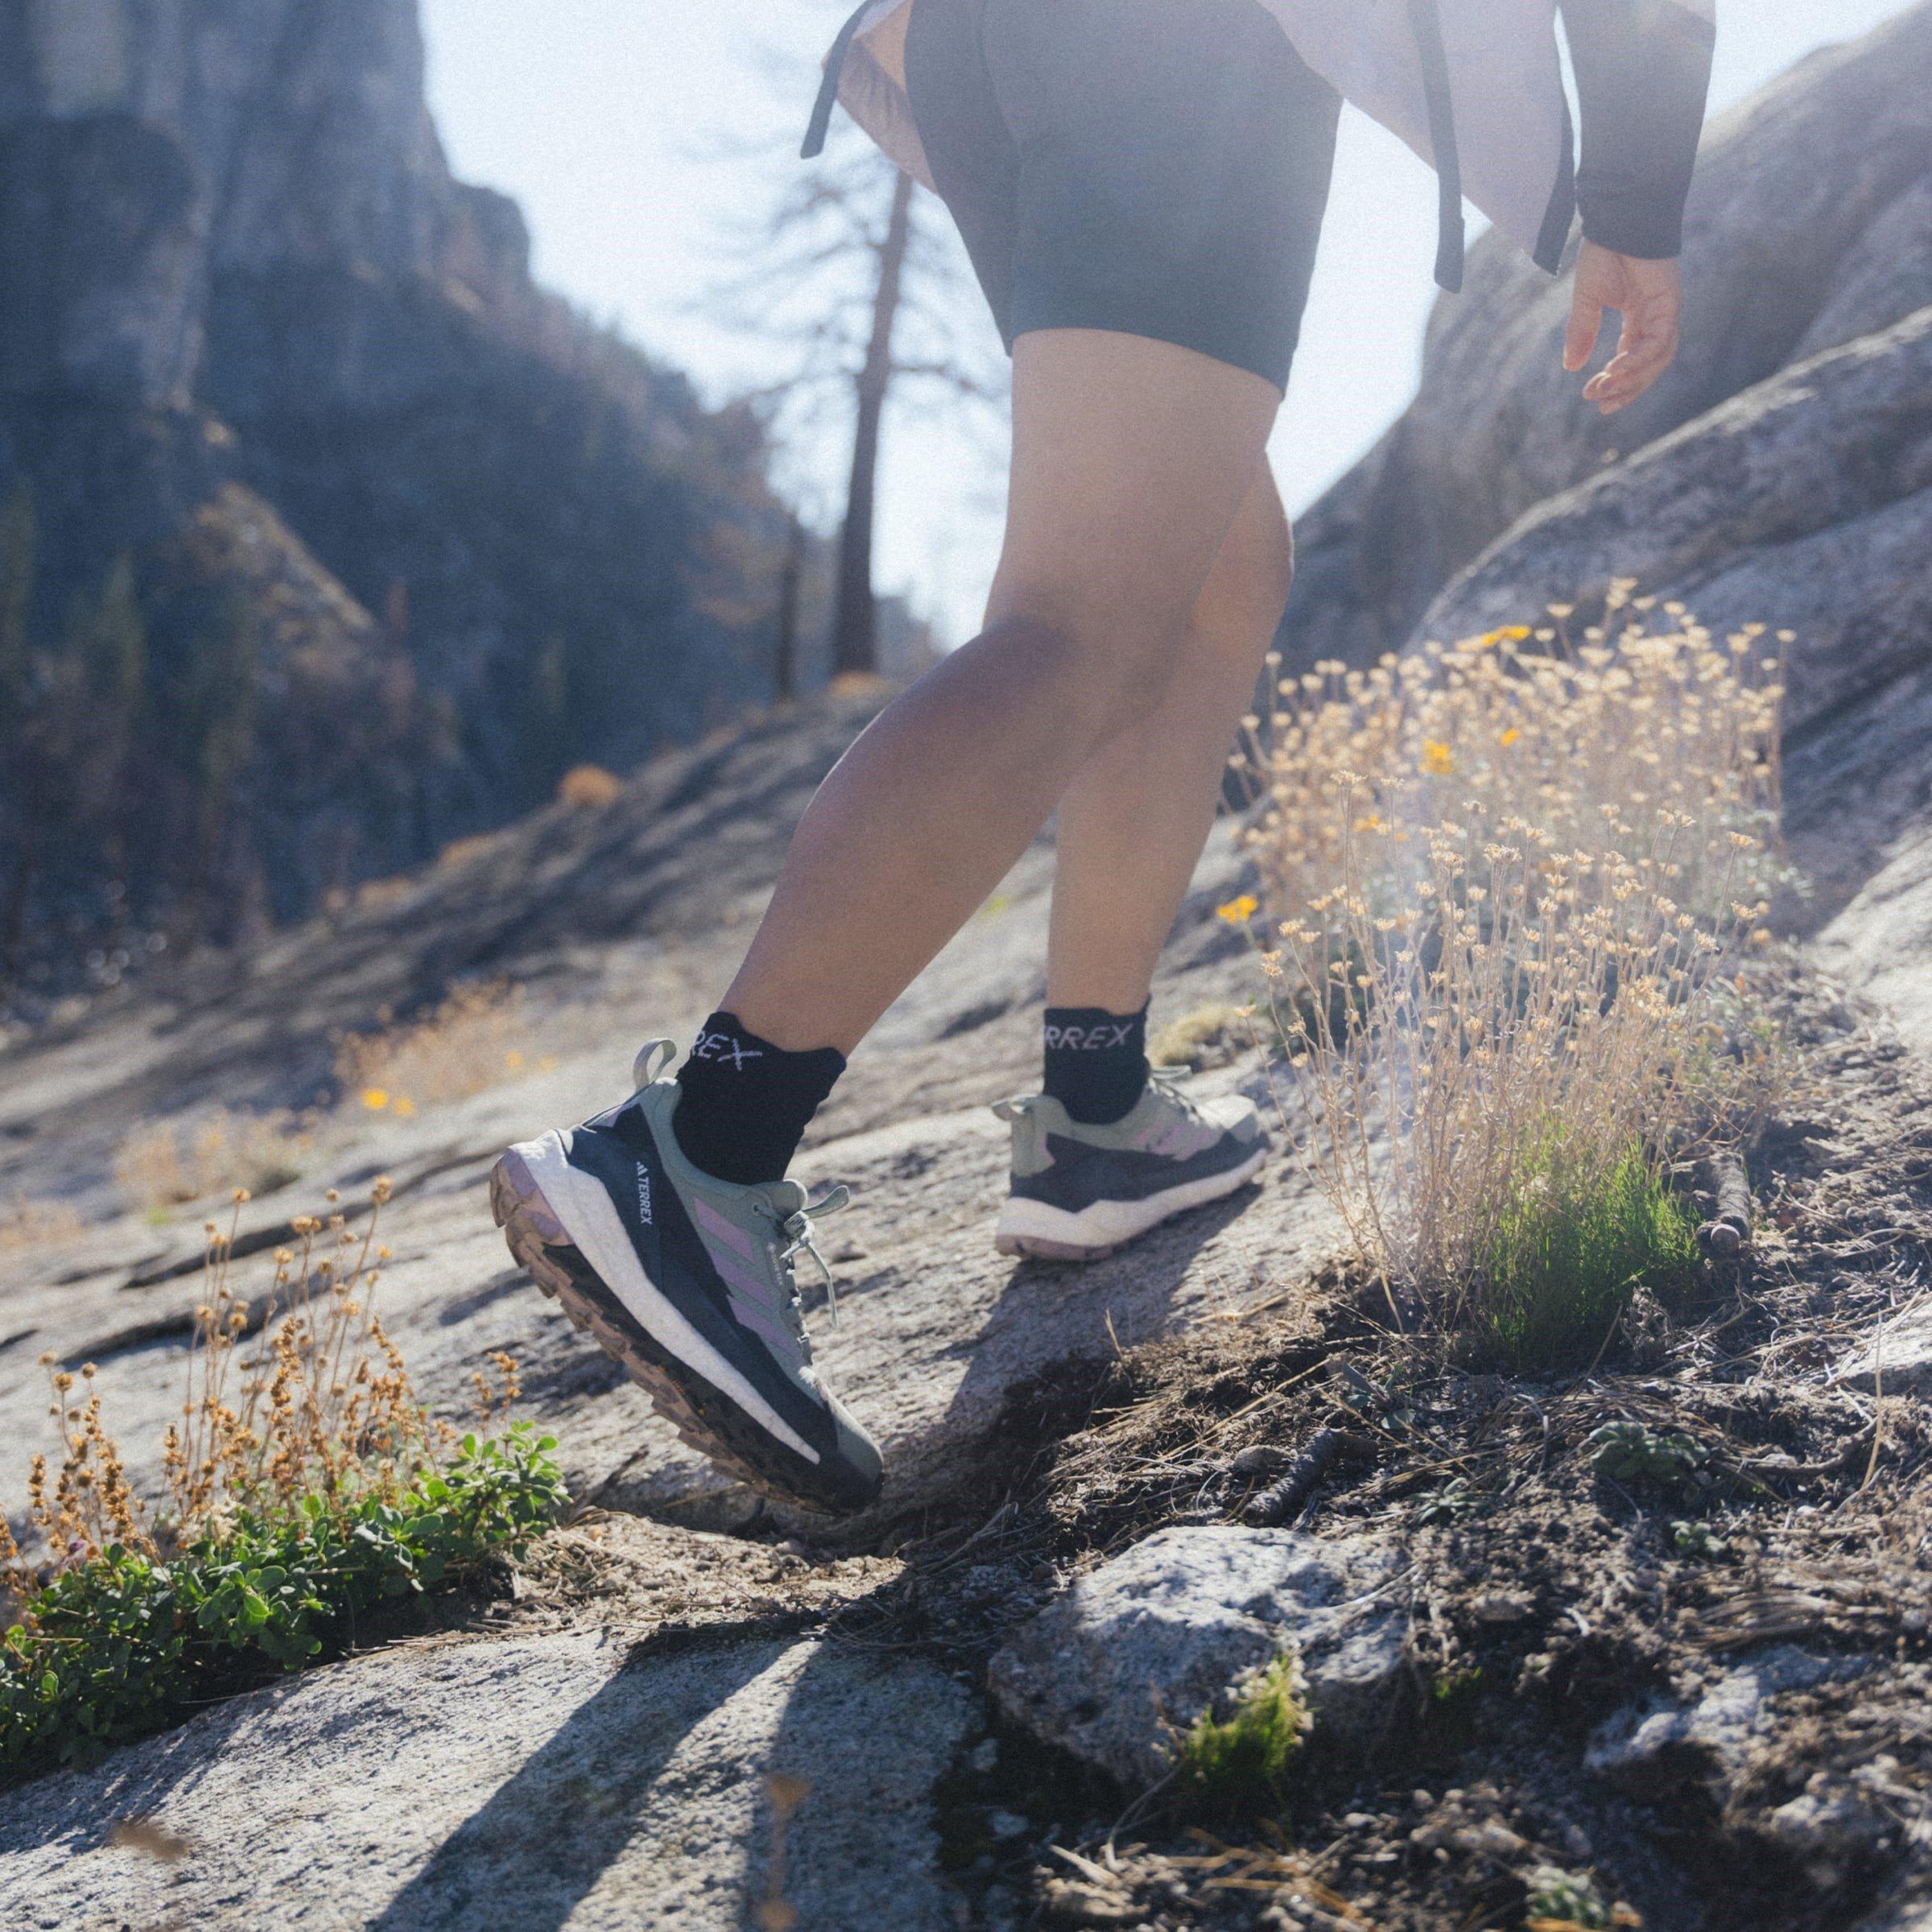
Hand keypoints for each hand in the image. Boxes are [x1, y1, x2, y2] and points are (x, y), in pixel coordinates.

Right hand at [1562, 241, 1682, 415]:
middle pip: (1649, 367)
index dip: (1616, 382)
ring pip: (1658, 358)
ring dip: (1632, 378)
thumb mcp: (1586, 300)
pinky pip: (1659, 339)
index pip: (1633, 359)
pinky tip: (1618, 367)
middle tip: (1600, 405)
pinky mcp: (1670, 301)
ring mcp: (1666, 310)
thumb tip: (1571, 367)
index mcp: (1638, 318)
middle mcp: (1655, 317)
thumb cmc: (1605, 251)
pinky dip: (1640, 356)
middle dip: (1625, 389)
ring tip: (1605, 388)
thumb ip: (1582, 332)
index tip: (1592, 397)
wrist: (1619, 219)